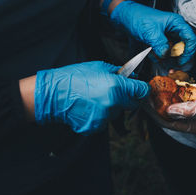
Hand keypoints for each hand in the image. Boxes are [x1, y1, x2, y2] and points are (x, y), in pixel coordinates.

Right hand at [34, 61, 149, 134]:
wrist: (52, 94)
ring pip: (117, 113)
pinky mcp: (96, 127)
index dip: (142, 89)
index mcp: (116, 86)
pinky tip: (89, 107)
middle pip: (132, 104)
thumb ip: (120, 73)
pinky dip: (100, 116)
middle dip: (127, 98)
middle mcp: (113, 103)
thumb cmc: (75, 77)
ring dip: (112, 107)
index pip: (142, 91)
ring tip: (95, 98)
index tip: (140, 89)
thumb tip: (133, 78)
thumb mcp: (100, 67)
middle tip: (114, 92)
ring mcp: (105, 117)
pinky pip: (105, 121)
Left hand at [108, 0, 195, 64]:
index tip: (180, 61)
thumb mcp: (150, 32)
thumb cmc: (138, 17)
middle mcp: (174, 30)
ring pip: (173, 53)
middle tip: (167, 63)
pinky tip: (149, 52)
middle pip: (183, 48)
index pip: (191, 39)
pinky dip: (157, 56)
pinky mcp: (161, 43)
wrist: (125, 18)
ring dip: (163, 57)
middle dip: (174, 57)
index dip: (188, 52)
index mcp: (176, 23)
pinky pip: (163, 54)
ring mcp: (168, 37)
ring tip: (152, 52)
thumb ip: (160, 45)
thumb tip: (167, 55)